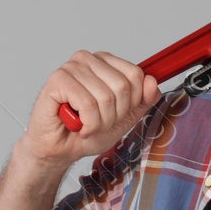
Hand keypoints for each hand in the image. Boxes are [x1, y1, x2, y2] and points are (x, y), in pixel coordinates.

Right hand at [19, 50, 161, 167]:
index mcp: (105, 63)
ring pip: (106, 97)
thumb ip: (142, 101)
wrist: (61, 149)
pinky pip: (88, 104)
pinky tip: (78, 125)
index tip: (115, 114)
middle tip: (98, 122)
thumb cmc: (87, 131)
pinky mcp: (58, 80)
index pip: (135, 75)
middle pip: (123, 87)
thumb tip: (153, 82)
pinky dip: (88, 123)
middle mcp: (88, 60)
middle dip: (115, 115)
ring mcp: (72, 67)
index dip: (131, 104)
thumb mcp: (124, 118)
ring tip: (86, 124)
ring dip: (100, 122)